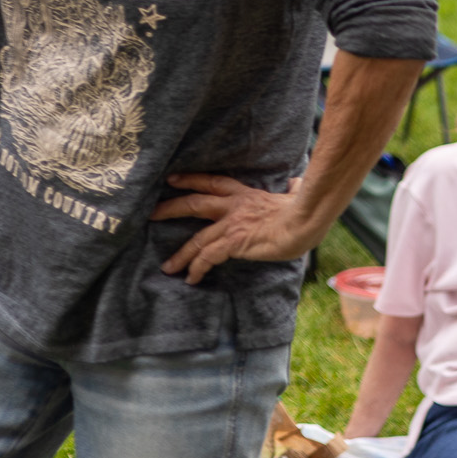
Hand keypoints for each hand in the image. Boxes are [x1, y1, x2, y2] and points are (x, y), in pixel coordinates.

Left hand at [153, 174, 315, 284]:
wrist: (304, 221)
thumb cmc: (304, 210)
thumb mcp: (294, 195)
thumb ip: (291, 189)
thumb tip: (296, 183)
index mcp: (246, 194)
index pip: (213, 182)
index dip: (191, 180)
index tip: (173, 179)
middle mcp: (234, 206)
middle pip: (194, 203)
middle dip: (170, 208)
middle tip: (151, 213)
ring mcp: (232, 224)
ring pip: (197, 238)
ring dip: (180, 255)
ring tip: (168, 267)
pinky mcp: (233, 242)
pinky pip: (208, 257)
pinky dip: (197, 268)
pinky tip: (192, 278)